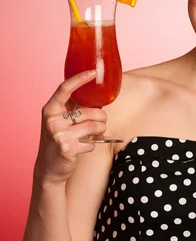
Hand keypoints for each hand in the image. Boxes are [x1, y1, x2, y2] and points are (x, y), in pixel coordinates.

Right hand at [34, 70, 107, 184]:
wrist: (48, 168)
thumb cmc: (58, 140)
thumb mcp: (59, 121)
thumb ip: (71, 109)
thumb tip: (97, 98)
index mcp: (50, 109)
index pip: (65, 88)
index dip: (79, 79)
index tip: (93, 72)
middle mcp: (52, 120)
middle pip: (88, 111)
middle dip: (101, 117)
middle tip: (101, 121)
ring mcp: (59, 134)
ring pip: (93, 126)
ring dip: (100, 130)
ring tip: (97, 133)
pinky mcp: (67, 148)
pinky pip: (92, 143)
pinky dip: (93, 145)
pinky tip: (85, 147)